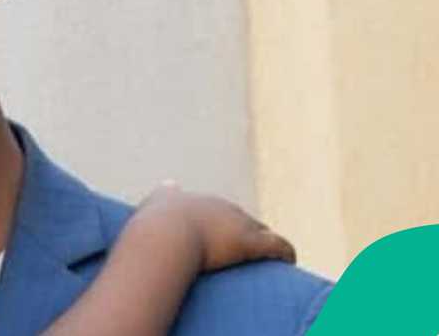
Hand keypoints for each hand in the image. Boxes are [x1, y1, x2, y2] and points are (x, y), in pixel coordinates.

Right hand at [136, 183, 295, 271]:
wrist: (163, 238)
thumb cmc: (153, 230)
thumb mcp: (154, 206)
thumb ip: (161, 195)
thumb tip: (170, 181)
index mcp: (196, 202)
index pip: (217, 212)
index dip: (222, 227)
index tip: (223, 241)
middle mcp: (220, 207)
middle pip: (241, 220)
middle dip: (246, 233)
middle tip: (247, 255)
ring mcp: (236, 223)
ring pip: (261, 231)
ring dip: (266, 243)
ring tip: (270, 260)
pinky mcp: (250, 242)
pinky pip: (276, 245)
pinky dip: (284, 252)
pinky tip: (289, 261)